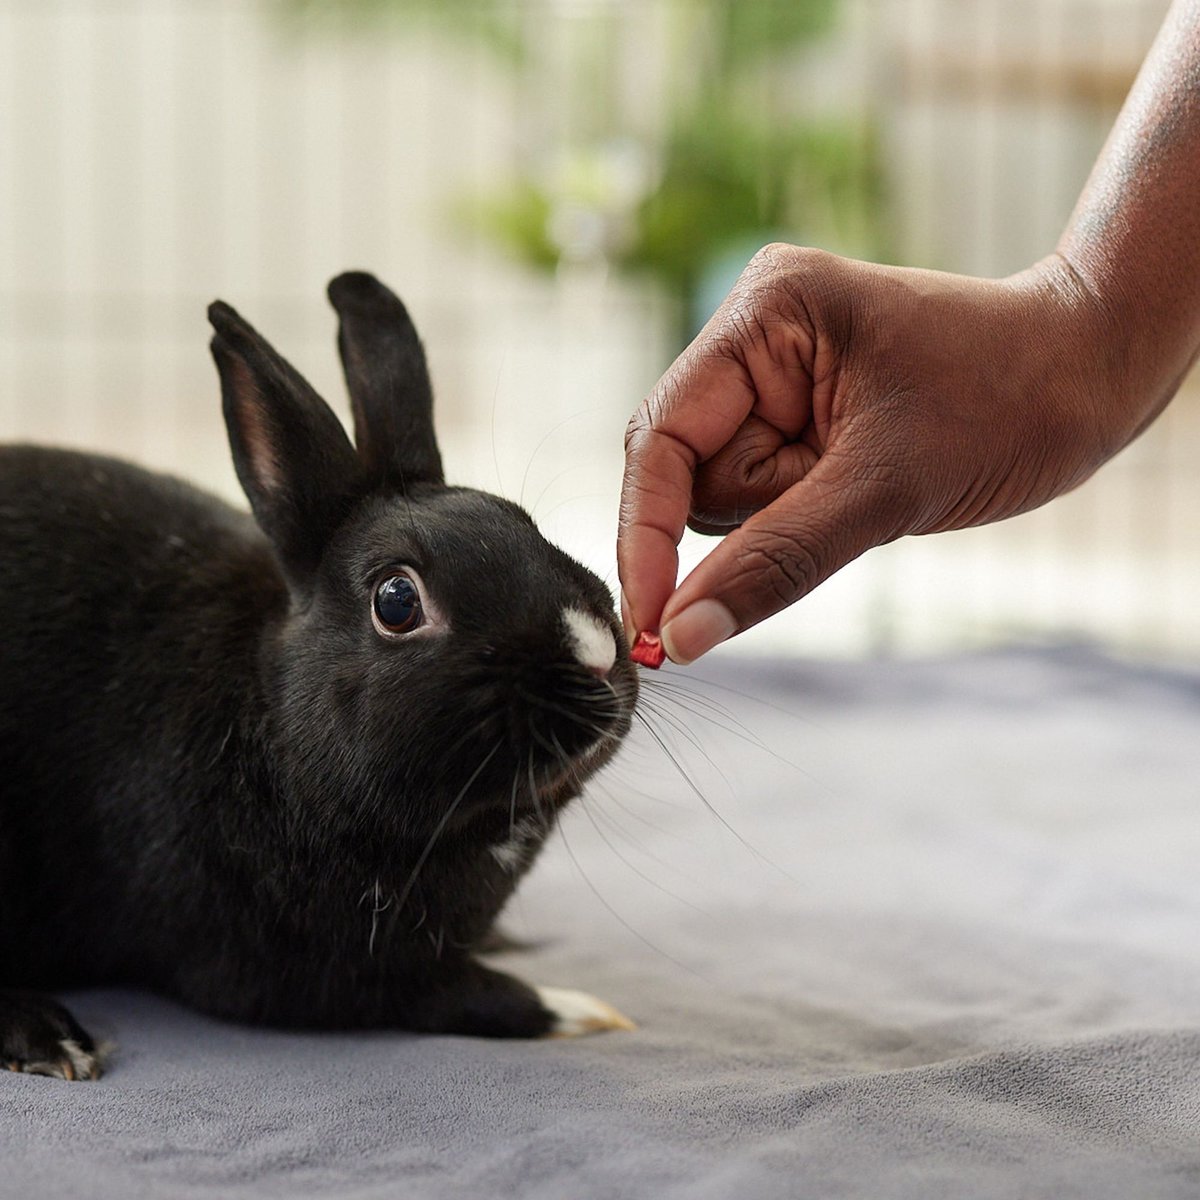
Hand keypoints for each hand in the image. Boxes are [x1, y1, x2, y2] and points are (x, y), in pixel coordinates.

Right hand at [618, 245, 1132, 663]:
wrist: (1093, 376)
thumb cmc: (1010, 403)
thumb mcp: (886, 490)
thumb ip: (775, 563)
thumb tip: (681, 637)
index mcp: (765, 316)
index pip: (661, 439)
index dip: (646, 535)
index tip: (650, 626)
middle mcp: (755, 338)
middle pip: (689, 474)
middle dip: (755, 515)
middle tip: (844, 503)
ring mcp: (773, 377)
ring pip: (723, 497)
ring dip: (782, 520)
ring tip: (868, 484)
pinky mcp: (795, 413)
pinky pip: (761, 497)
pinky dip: (799, 515)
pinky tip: (859, 488)